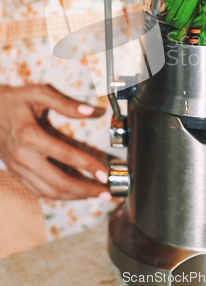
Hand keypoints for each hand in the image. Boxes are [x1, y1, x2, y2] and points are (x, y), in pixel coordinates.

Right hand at [0, 84, 110, 199]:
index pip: (65, 155)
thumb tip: (90, 111)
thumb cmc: (14, 101)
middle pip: (58, 182)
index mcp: (29, 135)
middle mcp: (23, 155)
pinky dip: (58, 195)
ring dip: (74, 197)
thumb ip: (66, 104)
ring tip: (94, 194)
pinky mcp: (16, 173)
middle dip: (85, 190)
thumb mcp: (39, 93)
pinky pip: (38, 190)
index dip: (87, 166)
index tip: (104, 173)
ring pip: (48, 191)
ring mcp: (18, 167)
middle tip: (106, 192)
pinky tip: (73, 193)